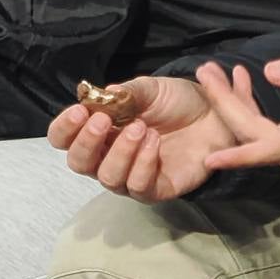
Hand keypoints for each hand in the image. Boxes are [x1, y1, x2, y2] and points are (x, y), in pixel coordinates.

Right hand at [45, 76, 238, 203]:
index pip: (64, 138)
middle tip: (102, 120)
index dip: (65, 128)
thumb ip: (125, 93)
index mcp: (99, 130)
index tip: (80, 111)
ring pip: (108, 177)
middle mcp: (108, 156)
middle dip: (86, 142)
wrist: (215, 112)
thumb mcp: (150, 89)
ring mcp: (131, 175)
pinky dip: (142, 165)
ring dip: (120, 152)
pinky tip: (155, 143)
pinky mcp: (156, 189)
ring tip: (142, 128)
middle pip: (78, 162)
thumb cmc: (176, 102)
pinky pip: (138, 187)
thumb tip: (101, 94)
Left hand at [195, 52, 279, 176]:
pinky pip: (269, 139)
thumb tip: (269, 71)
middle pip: (253, 137)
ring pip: (258, 139)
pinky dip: (252, 115)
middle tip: (205, 72)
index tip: (208, 158)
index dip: (236, 155)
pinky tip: (243, 90)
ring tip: (217, 76)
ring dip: (236, 108)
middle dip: (225, 105)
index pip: (266, 149)